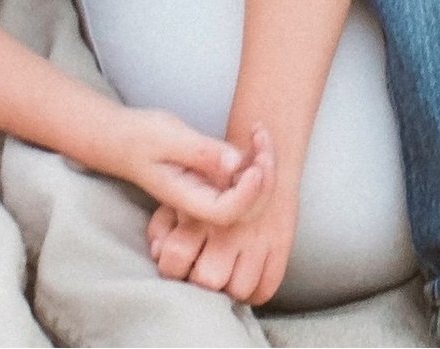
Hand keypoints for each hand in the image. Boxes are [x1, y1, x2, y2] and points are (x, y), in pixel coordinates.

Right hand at [106, 107, 273, 229]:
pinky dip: (256, 157)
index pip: (226, 212)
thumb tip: (236, 165)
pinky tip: (255, 133)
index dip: (248, 194)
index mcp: (187, 200)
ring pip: (249, 193)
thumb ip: (202, 152)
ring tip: (259, 131)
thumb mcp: (170, 138)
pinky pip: (243, 178)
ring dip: (263, 164)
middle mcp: (202, 202)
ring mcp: (210, 193)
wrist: (125, 139)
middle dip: (264, 176)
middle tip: (262, 137)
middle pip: (245, 208)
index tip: (256, 164)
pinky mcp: (215, 180)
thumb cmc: (142, 137)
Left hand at [148, 162, 297, 305]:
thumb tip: (158, 253)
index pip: (176, 258)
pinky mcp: (281, 243)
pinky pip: (266, 287)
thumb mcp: (184, 190)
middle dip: (203, 280)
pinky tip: (247, 277)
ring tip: (228, 275)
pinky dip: (255, 291)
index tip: (182, 264)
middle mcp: (229, 229)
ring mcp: (257, 238)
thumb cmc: (215, 176)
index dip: (174, 268)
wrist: (263, 149)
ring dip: (230, 288)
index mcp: (201, 214)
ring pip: (238, 289)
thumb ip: (162, 223)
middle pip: (208, 281)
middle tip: (206, 270)